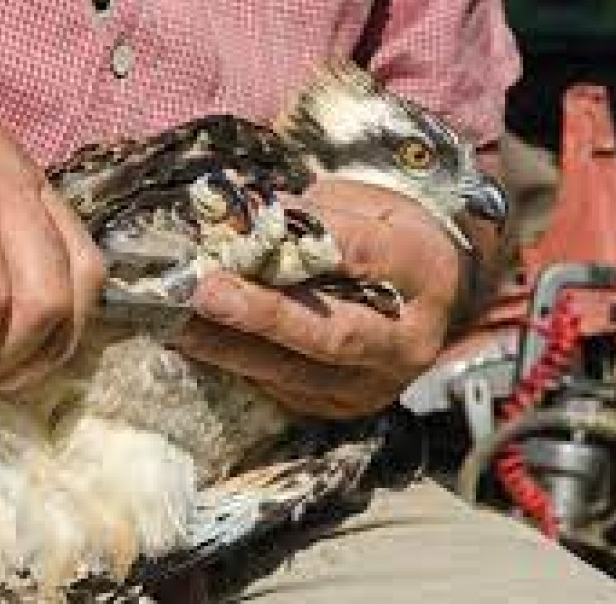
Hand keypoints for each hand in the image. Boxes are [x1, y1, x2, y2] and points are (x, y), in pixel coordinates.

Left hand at [173, 178, 463, 418]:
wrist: (438, 307)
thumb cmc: (394, 243)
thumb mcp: (374, 208)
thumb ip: (319, 210)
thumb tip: (246, 210)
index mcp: (423, 274)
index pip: (362, 254)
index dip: (304, 234)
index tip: (250, 216)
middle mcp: (405, 340)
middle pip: (331, 332)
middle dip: (264, 314)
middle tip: (207, 292)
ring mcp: (373, 383)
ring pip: (294, 371)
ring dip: (228, 346)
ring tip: (177, 321)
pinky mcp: (339, 407)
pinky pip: (279, 388)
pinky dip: (232, 362)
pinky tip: (192, 341)